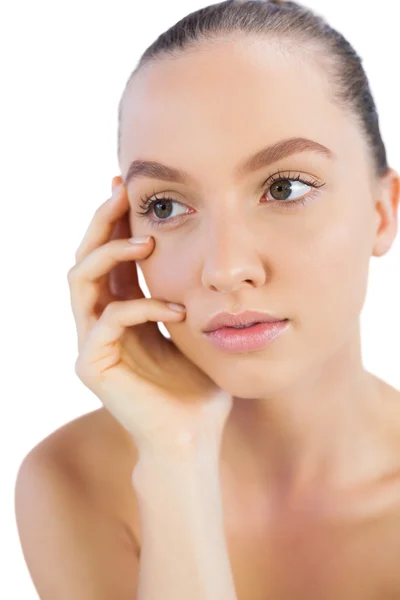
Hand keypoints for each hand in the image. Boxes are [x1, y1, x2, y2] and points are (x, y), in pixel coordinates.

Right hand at [67, 177, 231, 454]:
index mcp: (121, 309)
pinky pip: (108, 320)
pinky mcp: (92, 365)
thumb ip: (176, 291)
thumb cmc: (197, 382)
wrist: (192, 434)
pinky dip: (142, 307)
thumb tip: (190, 248)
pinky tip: (177, 310)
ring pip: (80, 280)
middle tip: (122, 191)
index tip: (130, 187)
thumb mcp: (188, 325)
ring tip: (147, 242)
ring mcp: (91, 343)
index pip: (107, 256)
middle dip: (102, 221)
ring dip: (110, 253)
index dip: (114, 220)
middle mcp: (99, 321)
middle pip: (85, 257)